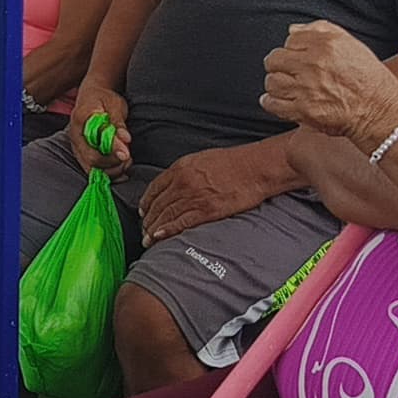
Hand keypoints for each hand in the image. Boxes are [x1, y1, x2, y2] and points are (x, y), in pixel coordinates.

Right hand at [69, 78, 133, 170]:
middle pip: (92, 160)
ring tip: (127, 162)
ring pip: (92, 169)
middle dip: (113, 163)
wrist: (93, 97)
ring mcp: (77, 148)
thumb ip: (118, 123)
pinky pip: (93, 171)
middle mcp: (75, 136)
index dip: (112, 149)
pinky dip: (109, 174)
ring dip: (112, 171)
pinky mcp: (82, 155)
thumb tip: (126, 140)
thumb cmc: (104, 99)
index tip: (127, 154)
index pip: (95, 140)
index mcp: (81, 119)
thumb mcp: (114, 105)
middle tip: (128, 157)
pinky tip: (122, 170)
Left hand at [141, 140, 286, 245]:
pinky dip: (167, 231)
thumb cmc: (234, 162)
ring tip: (148, 238)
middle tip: (143, 229)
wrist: (255, 167)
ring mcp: (194, 197)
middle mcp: (183, 182)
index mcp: (181, 167)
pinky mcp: (207, 210)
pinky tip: (159, 237)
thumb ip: (185, 171)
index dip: (146, 202)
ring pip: (166, 215)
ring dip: (153, 228)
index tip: (143, 211)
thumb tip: (176, 183)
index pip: (155, 188)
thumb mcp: (202, 159)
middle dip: (147, 219)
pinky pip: (181, 223)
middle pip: (158, 204)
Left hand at [260, 20, 397, 143]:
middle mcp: (313, 64)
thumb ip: (320, 30)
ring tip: (285, 87)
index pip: (290, 39)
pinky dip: (272, 103)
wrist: (379, 110)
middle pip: (274, 60)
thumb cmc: (368, 77)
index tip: (297, 57)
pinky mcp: (303, 110)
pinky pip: (273, 104)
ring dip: (275, 84)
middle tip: (287, 72)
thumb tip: (293, 30)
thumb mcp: (350, 43)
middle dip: (278, 65)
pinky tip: (279, 101)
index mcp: (325, 45)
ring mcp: (306, 88)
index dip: (293, 49)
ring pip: (272, 82)